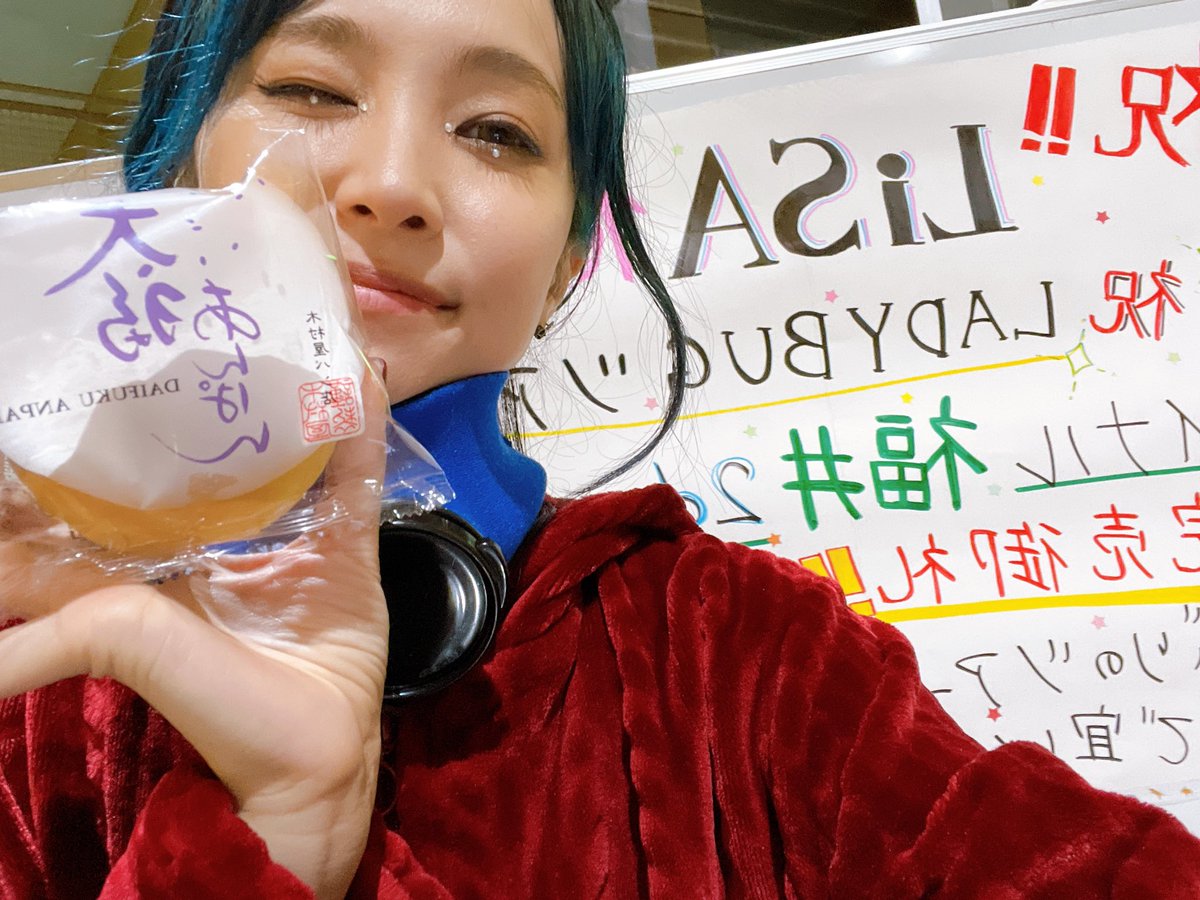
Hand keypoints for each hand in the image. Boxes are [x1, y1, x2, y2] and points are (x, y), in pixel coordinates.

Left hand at [0, 374, 390, 898]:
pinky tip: (360, 374)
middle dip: (198, 394)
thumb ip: (41, 635)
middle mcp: (217, 537)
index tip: (90, 368)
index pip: (117, 479)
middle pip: (206, 452)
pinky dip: (361, 425)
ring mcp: (288, 537)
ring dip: (287, 397)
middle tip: (196, 324)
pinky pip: (356, 474)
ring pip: (286, 451)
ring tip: (280, 331)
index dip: (100, 428)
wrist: (306, 758)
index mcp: (154, 556)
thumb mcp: (114, 641)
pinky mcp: (346, 546)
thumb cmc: (207, 699)